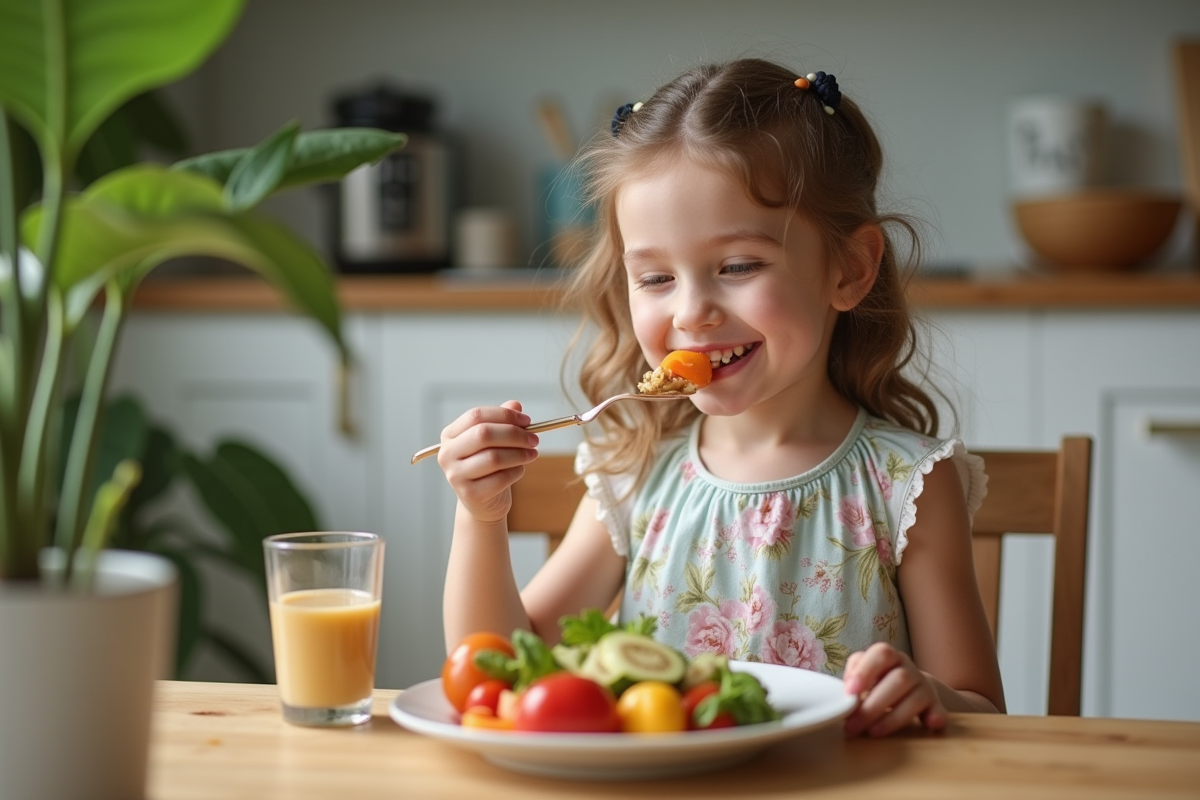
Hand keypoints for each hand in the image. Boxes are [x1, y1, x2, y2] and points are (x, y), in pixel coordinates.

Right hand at [436, 400, 538, 522]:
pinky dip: (516, 472)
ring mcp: (455, 475)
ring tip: (532, 454)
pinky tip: (519, 470)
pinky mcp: (470, 494)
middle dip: (515, 434)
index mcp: (450, 435)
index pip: (476, 415)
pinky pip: (500, 478)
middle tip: (534, 439)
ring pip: (494, 457)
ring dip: (520, 454)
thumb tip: (515, 405)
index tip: (527, 421)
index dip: (504, 415)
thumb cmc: (488, 467)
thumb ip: (502, 421)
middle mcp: (447, 454)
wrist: (482, 501)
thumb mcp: (493, 441)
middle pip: (484, 434)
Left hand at [842, 642, 947, 736]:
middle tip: (852, 725)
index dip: (865, 671)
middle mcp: (908, 668)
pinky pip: (939, 711)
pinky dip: (935, 718)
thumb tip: (846, 694)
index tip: (850, 692)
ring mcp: (924, 686)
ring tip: (873, 733)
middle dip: (873, 705)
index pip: (881, 654)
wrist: (911, 687)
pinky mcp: (935, 705)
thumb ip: (852, 677)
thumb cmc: (879, 680)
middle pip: (897, 680)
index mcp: (889, 656)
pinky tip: (929, 725)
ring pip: (914, 698)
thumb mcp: (863, 673)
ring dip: (893, 718)